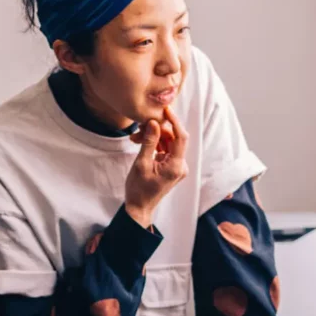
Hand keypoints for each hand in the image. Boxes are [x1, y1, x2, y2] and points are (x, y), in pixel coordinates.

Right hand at [124, 106, 187, 227]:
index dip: (174, 121)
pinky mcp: (172, 167)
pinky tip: (141, 142)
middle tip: (139, 127)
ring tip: (135, 137)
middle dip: (157, 130)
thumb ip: (149, 142)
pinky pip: (166, 149)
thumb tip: (154, 123)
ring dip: (154, 137)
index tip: (165, 110)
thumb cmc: (138, 189)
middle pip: (174, 139)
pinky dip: (155, 144)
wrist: (139, 206)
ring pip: (168, 143)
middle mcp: (181, 166)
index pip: (180, 137)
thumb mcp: (141, 163)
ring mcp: (177, 167)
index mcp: (176, 166)